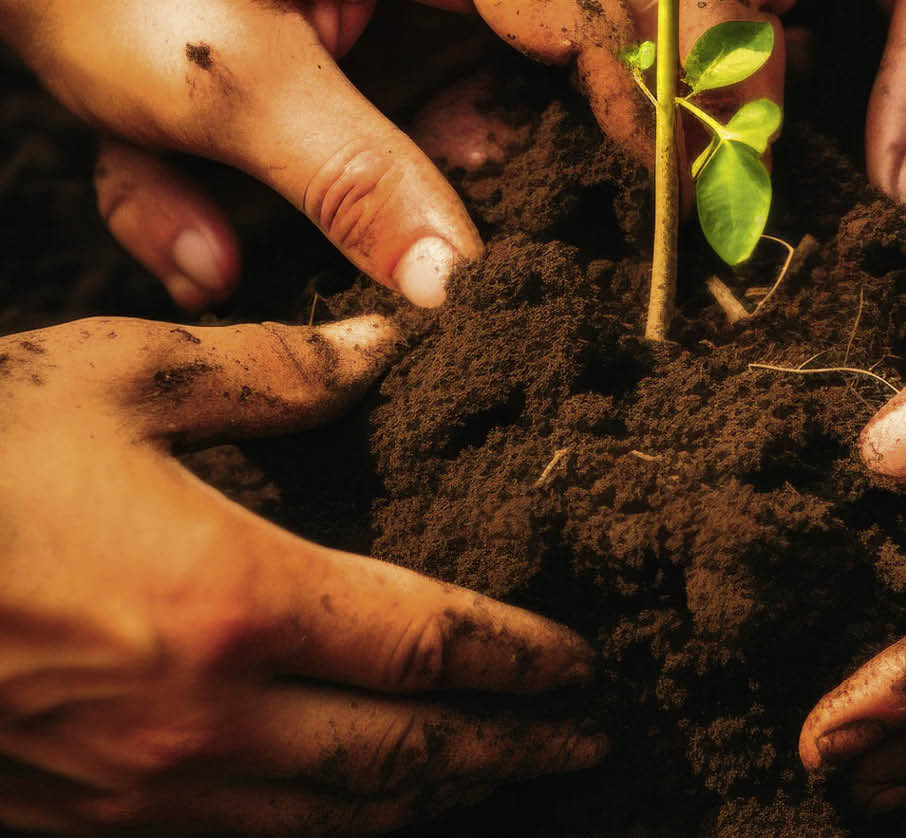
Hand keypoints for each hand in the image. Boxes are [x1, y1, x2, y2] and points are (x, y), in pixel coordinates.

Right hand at [0, 313, 601, 832]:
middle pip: (403, 757)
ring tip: (496, 769)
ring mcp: (142, 793)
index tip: (584, 662)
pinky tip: (350, 801)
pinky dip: (326, 826)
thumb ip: (274, 371)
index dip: (521, 658)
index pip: (429, 646)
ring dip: (430, 798)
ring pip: (332, 821)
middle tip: (586, 735)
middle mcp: (205, 721)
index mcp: (234, 599)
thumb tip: (387, 348)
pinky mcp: (87, 823)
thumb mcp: (123, 377)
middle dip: (509, 746)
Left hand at [3, 0, 652, 306]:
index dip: (645, 116)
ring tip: (556, 184)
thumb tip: (462, 288)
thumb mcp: (227, 92)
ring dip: (568, 88)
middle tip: (648, 219)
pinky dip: (517, 63)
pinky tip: (471, 132)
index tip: (674, 222)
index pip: (591, 4)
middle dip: (630, 101)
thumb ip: (358, 186)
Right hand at [586, 0, 905, 226]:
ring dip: (686, 105)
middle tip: (760, 213)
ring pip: (623, 40)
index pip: (704, 41)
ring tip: (757, 145)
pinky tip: (739, 93)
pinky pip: (630, 17)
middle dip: (699, 140)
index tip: (760, 241)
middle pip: (644, 49)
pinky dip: (681, 69)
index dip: (730, 152)